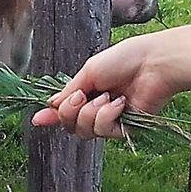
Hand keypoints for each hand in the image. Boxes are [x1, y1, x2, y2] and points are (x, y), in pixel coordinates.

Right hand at [32, 31, 187, 139]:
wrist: (153, 64)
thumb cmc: (124, 60)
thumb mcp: (88, 72)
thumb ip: (67, 92)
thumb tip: (49, 106)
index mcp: (87, 91)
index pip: (64, 110)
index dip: (51, 116)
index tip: (37, 120)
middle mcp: (96, 108)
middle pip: (69, 125)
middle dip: (70, 112)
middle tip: (81, 96)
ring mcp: (110, 120)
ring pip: (84, 131)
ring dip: (91, 112)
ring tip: (107, 96)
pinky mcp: (125, 129)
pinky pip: (103, 131)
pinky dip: (107, 116)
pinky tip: (119, 103)